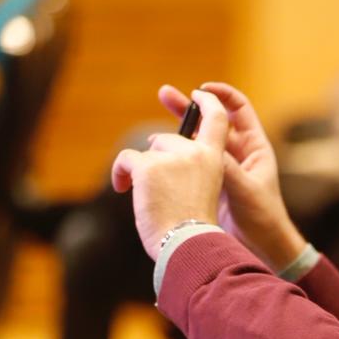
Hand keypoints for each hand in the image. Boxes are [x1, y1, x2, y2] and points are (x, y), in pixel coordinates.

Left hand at [111, 87, 227, 259]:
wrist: (187, 244)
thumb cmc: (194, 229)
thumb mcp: (203, 192)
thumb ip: (189, 170)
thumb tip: (156, 155)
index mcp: (214, 160)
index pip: (217, 119)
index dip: (208, 103)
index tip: (198, 94)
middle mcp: (195, 152)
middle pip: (166, 140)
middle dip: (157, 159)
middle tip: (156, 186)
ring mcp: (171, 157)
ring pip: (147, 152)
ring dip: (140, 171)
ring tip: (144, 196)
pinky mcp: (148, 166)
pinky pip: (127, 159)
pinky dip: (121, 173)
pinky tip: (123, 189)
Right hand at [156, 82, 306, 270]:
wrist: (262, 247)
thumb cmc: (263, 218)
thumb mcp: (244, 190)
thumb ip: (225, 167)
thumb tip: (202, 147)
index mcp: (254, 148)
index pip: (238, 109)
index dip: (221, 95)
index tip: (200, 90)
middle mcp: (238, 153)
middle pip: (211, 122)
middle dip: (188, 108)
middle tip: (164, 94)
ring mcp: (224, 168)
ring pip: (198, 142)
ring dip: (177, 132)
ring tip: (152, 130)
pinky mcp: (211, 183)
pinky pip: (192, 162)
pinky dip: (176, 156)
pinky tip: (158, 155)